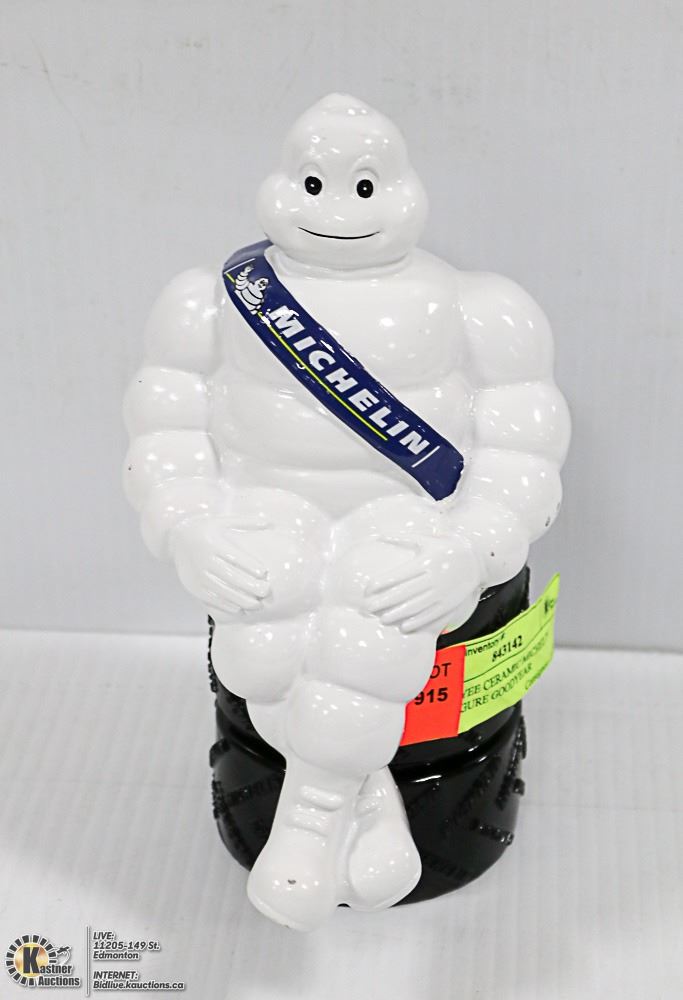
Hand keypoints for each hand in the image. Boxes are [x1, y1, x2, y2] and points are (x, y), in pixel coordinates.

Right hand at [171, 514, 270, 617]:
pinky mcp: (193, 587)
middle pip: (229, 576)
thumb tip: (271, 522)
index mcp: (211, 543)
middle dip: (249, 586)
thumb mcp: (223, 521)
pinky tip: (240, 609)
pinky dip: (226, 606)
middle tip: (266, 591)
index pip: (232, 557)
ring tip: (257, 605)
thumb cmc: (206, 530)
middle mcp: (203, 560)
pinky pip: (211, 599)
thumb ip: (246, 522)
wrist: (176, 540)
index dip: (249, 565)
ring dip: (241, 600)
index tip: (264, 572)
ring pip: (221, 591)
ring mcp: (197, 575)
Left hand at [364, 534, 481, 633]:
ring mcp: (443, 592)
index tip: (368, 590)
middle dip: (385, 601)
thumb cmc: (446, 547)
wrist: (477, 559)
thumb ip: (403, 538)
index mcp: (426, 562)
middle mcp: (434, 578)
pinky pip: (432, 615)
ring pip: (416, 606)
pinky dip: (417, 622)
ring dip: (398, 614)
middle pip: (405, 593)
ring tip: (382, 619)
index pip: (400, 575)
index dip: (382, 583)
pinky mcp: (450, 604)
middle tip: (368, 608)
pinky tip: (404, 626)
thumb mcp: (426, 540)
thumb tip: (380, 535)